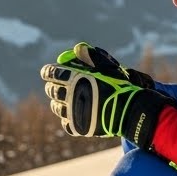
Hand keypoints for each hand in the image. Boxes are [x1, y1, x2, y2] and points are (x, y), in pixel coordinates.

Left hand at [40, 43, 175, 147]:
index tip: (46, 72)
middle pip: (53, 91)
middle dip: (51, 87)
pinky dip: (67, 119)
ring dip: (57, 103)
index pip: (53, 73)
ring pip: (57, 108)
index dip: (48, 72)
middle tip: (53, 86)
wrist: (130, 111)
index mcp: (76, 79)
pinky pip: (66, 124)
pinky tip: (71, 115)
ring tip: (61, 101)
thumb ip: (91, 57)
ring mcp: (74, 113)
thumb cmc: (119, 87)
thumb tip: (77, 48)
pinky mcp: (79, 127)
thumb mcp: (107, 68)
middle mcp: (72, 95)